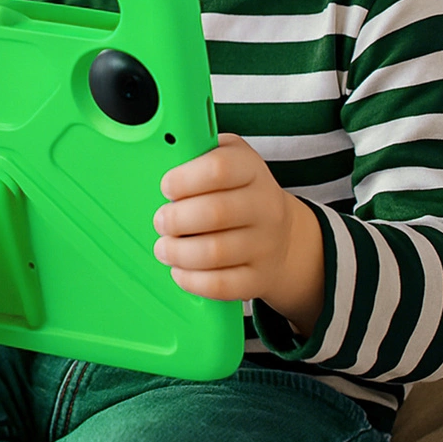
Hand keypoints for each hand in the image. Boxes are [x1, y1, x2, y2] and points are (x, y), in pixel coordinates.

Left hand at [152, 132, 324, 334]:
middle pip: (215, 212)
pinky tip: (179, 271)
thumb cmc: (239, 192)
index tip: (166, 187)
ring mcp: (265, 244)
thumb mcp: (228, 160)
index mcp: (251, 169)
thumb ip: (198, 155)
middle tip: (160, 221)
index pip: (219, 168)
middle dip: (176, 219)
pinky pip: (222, 285)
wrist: (284, 236)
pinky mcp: (259, 278)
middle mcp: (264, 205)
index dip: (184, 179)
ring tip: (164, 247)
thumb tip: (158, 158)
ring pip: (215, 252)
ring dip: (179, 252)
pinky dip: (192, 280)